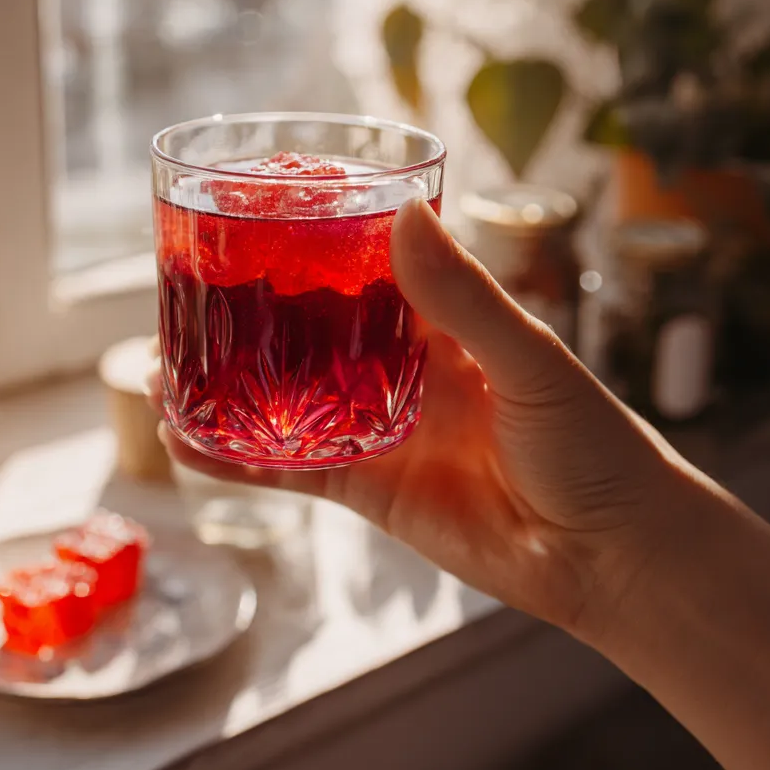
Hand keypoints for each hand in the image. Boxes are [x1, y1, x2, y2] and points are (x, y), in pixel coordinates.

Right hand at [152, 199, 681, 634]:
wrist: (608, 557)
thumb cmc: (591, 444)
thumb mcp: (530, 358)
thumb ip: (463, 296)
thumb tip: (408, 212)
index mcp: (437, 320)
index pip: (357, 268)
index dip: (303, 247)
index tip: (244, 222)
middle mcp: (397, 367)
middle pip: (303, 332)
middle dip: (244, 317)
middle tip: (180, 299)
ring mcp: (376, 427)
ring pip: (283, 399)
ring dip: (224, 388)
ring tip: (160, 370)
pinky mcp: (366, 487)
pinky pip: (289, 469)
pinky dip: (237, 461)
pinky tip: (187, 446)